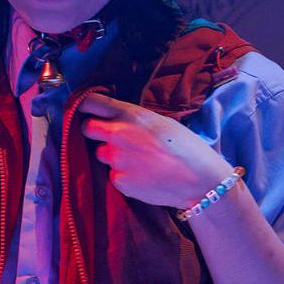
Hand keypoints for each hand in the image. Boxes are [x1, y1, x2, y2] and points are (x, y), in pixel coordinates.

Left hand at [78, 92, 233, 208]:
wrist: (199, 180)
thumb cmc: (187, 148)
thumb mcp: (162, 122)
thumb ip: (134, 120)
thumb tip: (116, 121)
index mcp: (130, 114)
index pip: (91, 102)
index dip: (84, 106)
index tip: (86, 111)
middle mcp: (118, 134)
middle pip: (86, 128)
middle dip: (94, 132)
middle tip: (110, 138)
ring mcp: (116, 159)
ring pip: (101, 155)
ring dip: (113, 157)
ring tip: (139, 162)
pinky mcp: (119, 181)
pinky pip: (113, 176)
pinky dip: (124, 177)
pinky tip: (144, 177)